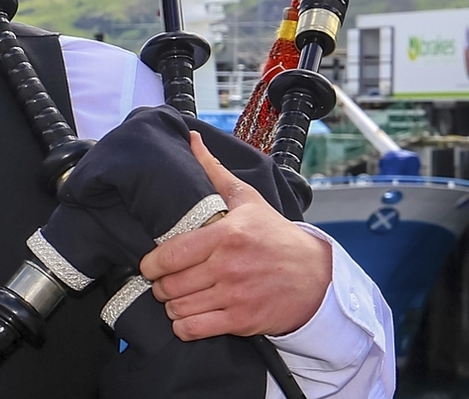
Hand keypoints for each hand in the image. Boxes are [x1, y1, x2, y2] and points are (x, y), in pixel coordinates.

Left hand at [139, 131, 331, 339]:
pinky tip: (190, 315)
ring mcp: (234, 296)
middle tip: (166, 281)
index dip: (151, 263)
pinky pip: (193, 329)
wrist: (317, 278)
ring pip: (176, 309)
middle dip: (160, 285)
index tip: (153, 263)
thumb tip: (191, 138)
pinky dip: (184, 326)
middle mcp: (228, 266)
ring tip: (179, 296)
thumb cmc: (275, 237)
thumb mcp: (248, 200)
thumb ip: (214, 172)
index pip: (167, 255)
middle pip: (167, 285)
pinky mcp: (241, 321)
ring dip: (171, 306)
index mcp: (225, 235)